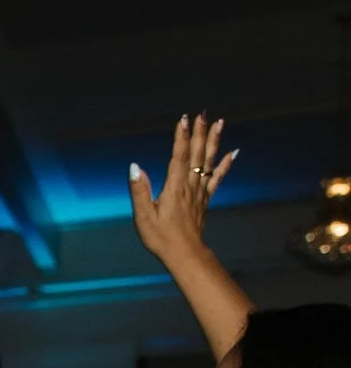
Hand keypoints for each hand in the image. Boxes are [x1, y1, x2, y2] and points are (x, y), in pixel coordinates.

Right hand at [128, 113, 234, 268]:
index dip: (181, 137)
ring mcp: (200, 191)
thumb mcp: (143, 216)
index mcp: (174, 188)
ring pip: (208, 161)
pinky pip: (217, 177)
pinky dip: (225, 164)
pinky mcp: (205, 199)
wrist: (184, 253)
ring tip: (219, 123)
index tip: (184, 120)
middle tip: (203, 114)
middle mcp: (190, 185)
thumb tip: (135, 168)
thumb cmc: (161, 237)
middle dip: (199, 133)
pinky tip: (233, 152)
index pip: (178, 157)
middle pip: (196, 154)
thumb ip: (139, 190)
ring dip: (214, 141)